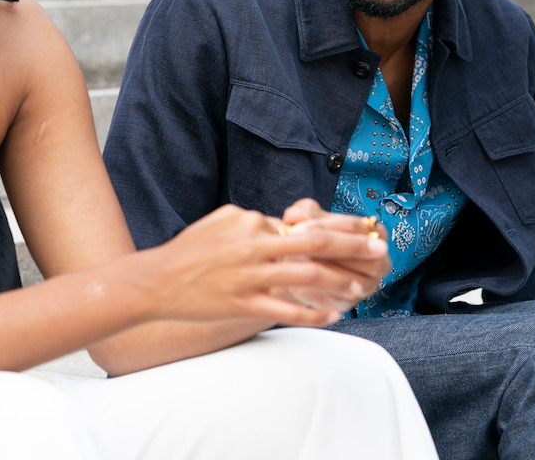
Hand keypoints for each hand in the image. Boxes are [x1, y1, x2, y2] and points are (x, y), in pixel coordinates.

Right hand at [140, 204, 385, 326]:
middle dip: (351, 245)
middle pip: (314, 243)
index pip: (299, 224)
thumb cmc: (188, 250)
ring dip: (339, 281)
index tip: (362, 228)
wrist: (156, 281)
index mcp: (251, 222)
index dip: (335, 227)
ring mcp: (250, 276)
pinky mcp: (244, 303)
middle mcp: (255, 246)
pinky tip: (333, 314)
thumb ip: (251, 220)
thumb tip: (275, 220)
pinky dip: (314, 313)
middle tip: (378, 248)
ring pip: (306, 277)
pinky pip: (287, 309)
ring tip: (360, 287)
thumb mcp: (221, 221)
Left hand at [274, 199, 389, 310]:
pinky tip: (298, 280)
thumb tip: (295, 215)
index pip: (357, 228)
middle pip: (361, 254)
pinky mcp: (348, 303)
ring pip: (351, 280)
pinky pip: (337, 298)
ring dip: (323, 270)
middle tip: (299, 248)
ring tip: (296, 261)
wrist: (299, 267)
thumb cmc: (310, 236)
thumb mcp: (306, 219)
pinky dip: (317, 288)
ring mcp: (367, 286)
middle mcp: (379, 262)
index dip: (326, 226)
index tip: (299, 228)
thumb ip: (303, 213)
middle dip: (328, 250)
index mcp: (375, 234)